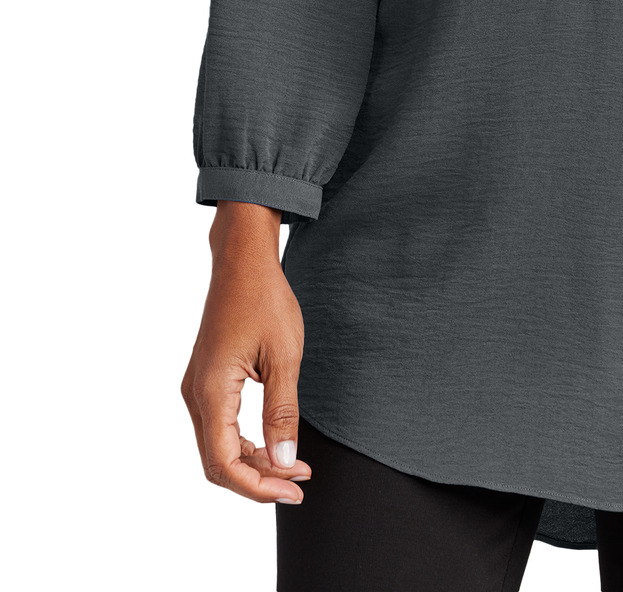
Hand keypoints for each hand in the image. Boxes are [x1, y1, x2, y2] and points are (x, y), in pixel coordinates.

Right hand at [181, 200, 311, 503]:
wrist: (242, 261)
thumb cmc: (265, 300)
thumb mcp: (284, 356)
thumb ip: (282, 412)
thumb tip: (284, 462)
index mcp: (211, 390)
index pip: (224, 463)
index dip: (257, 487)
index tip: (294, 490)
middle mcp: (195, 394)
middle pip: (217, 462)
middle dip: (257, 480)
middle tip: (300, 482)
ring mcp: (197, 387)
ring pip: (217, 447)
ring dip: (252, 463)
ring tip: (295, 466)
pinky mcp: (205, 380)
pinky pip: (219, 427)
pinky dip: (244, 442)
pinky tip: (274, 443)